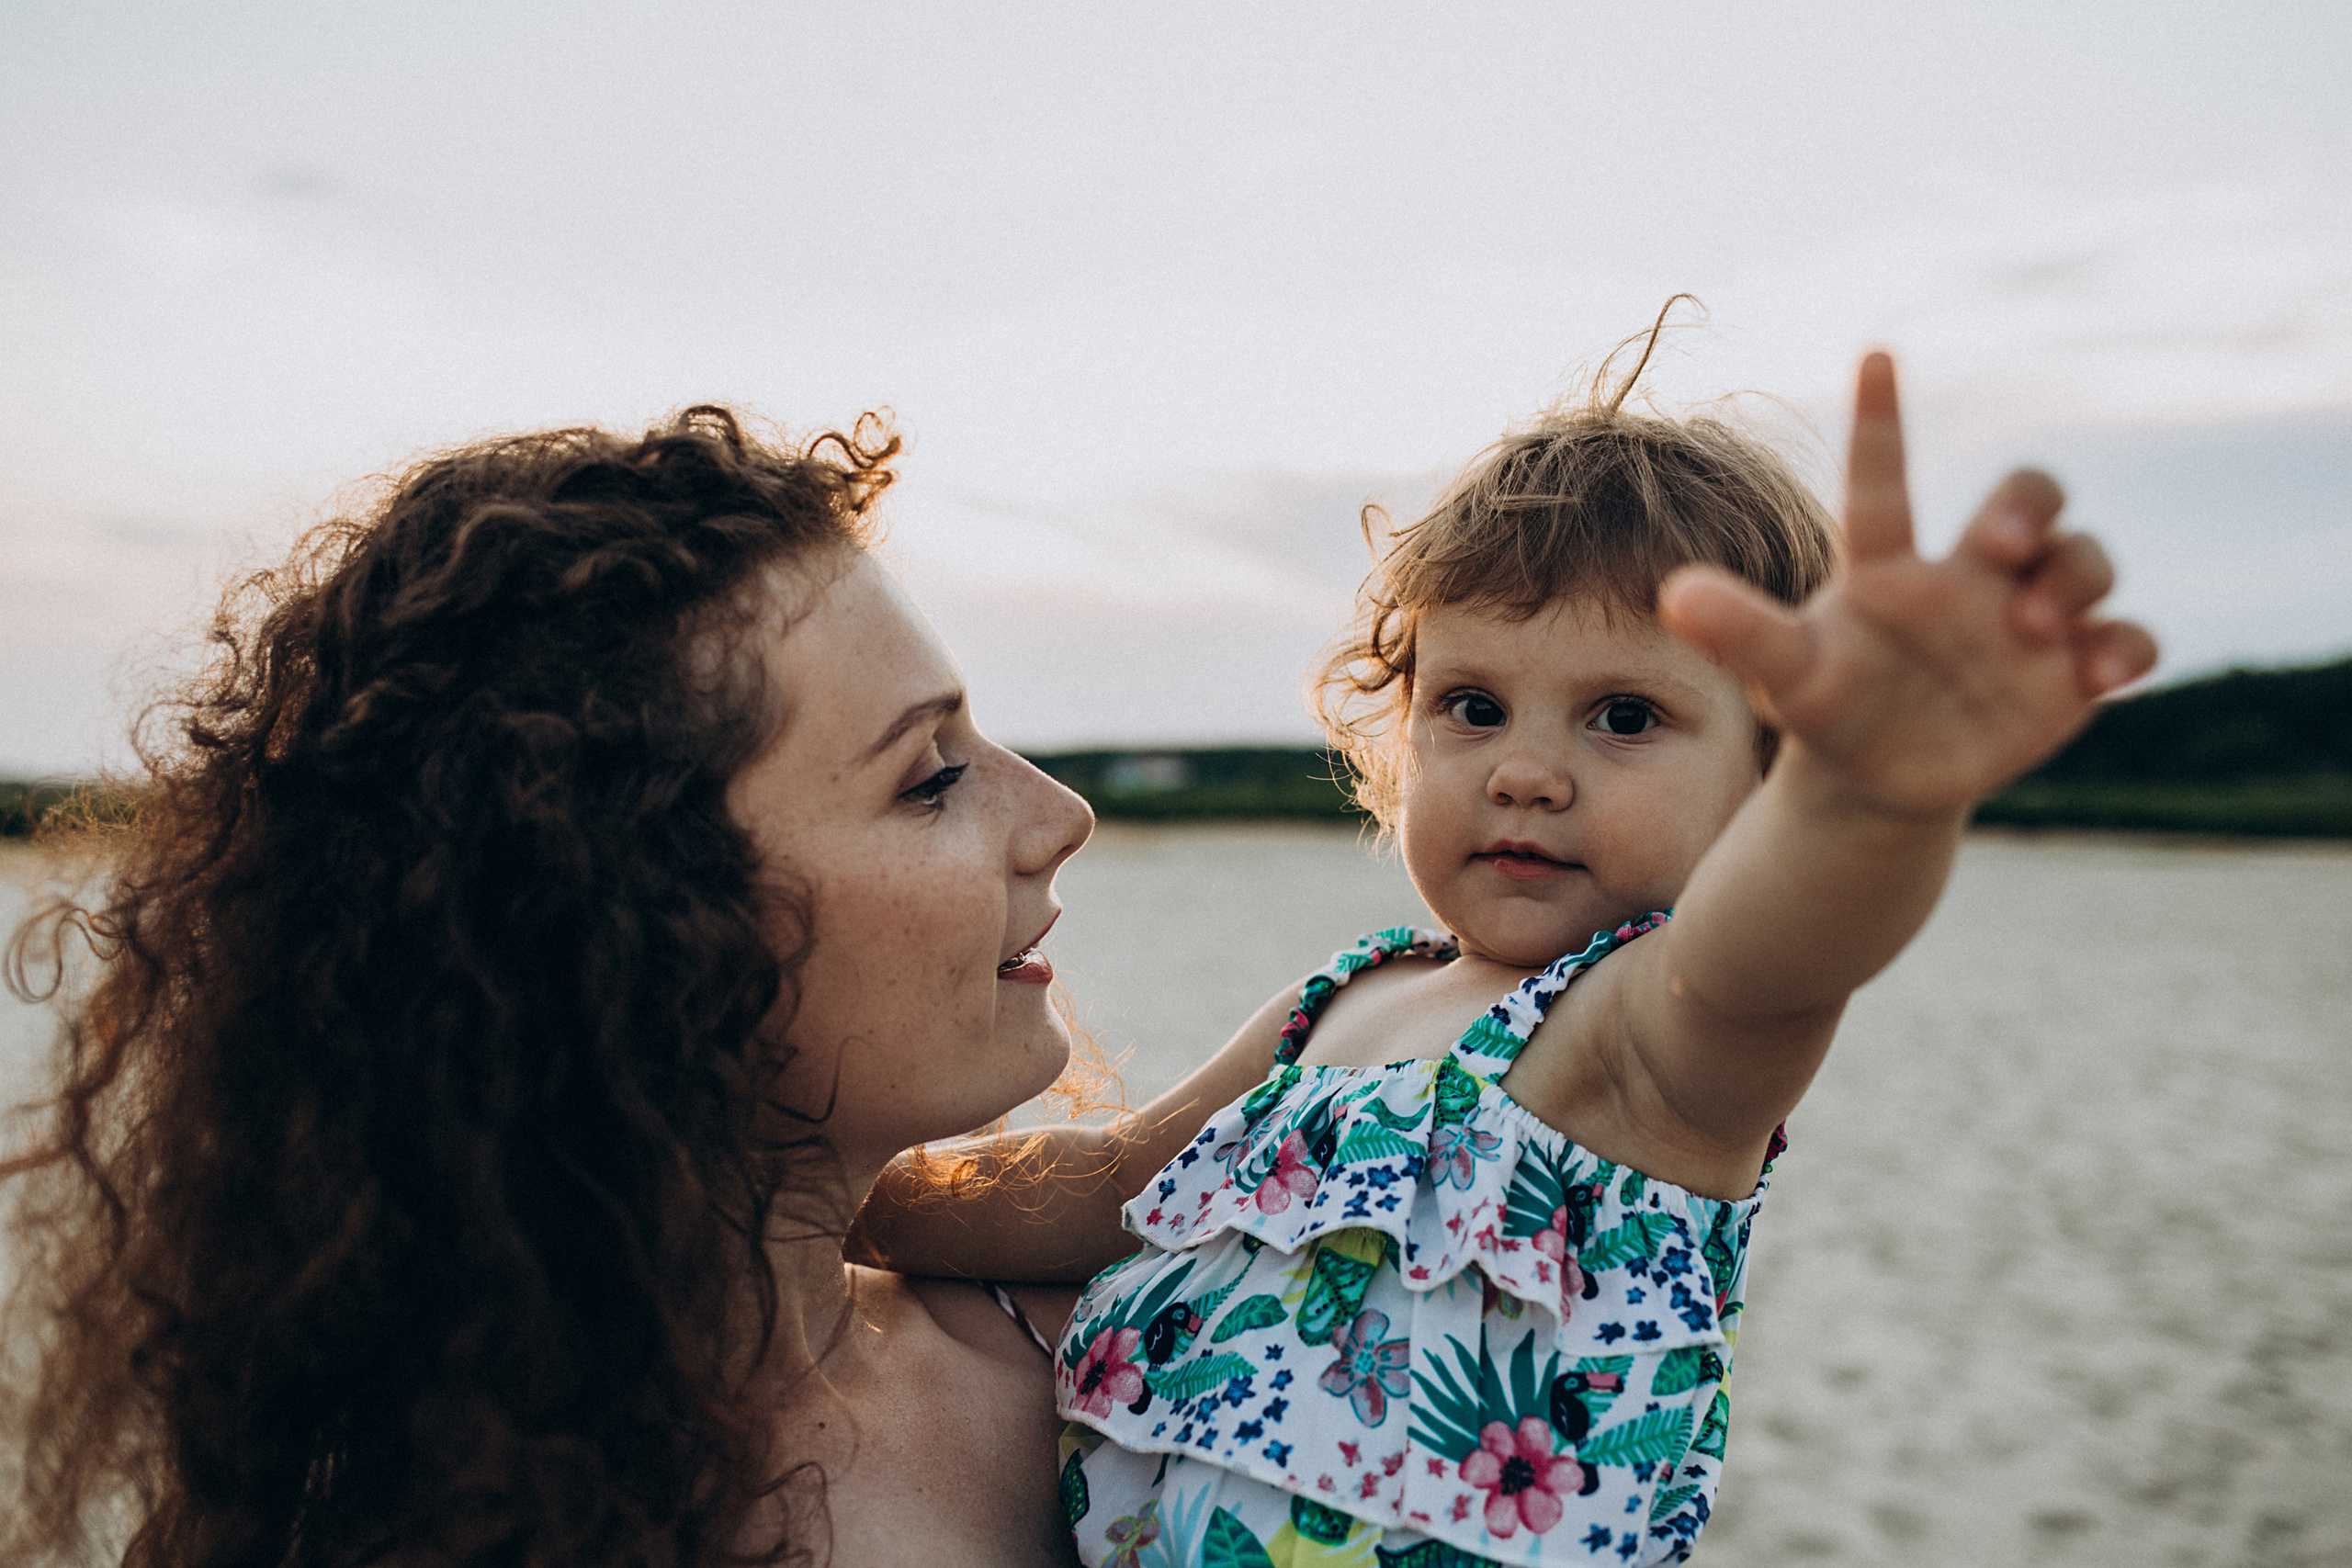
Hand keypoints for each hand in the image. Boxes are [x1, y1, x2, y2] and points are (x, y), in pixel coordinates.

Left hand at [1656, 352, 2158, 817]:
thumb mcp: (1786, 675)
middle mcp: (1969, 576)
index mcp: (1890, 568)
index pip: (1886, 481)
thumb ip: (1740, 631)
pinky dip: (2125, 648)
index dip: (1880, 420)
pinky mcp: (2072, 672)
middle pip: (2027, 495)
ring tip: (2033, 628)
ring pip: (2086, 558)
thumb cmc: (1829, 708)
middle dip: (2028, 504)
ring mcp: (2028, 619)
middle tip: (2000, 545)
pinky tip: (2099, 672)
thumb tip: (1673, 594)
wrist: (1880, 778)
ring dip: (2074, 577)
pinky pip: (2127, 639)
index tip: (1874, 352)